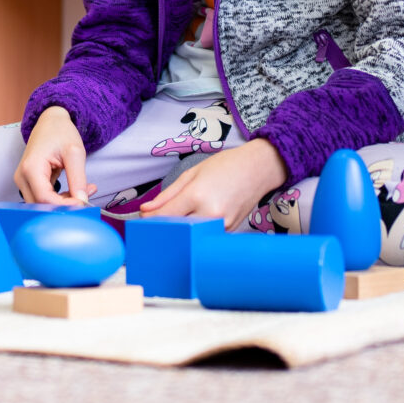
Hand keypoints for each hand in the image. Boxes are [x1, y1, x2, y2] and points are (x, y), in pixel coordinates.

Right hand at [16, 107, 94, 204]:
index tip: (84, 202)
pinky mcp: (29, 183)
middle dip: (65, 205)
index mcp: (31, 168)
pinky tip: (76, 189)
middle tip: (86, 196)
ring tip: (84, 190)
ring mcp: (24, 181)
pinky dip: (60, 198)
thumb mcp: (75, 152)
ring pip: (42, 204)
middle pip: (42, 205)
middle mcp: (22, 177)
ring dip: (64, 203)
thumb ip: (78, 178)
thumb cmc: (60, 132)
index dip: (65, 205)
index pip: (45, 199)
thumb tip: (81, 201)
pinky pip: (44, 198)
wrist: (51, 122)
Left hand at [136, 139, 289, 229]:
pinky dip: (197, 231)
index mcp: (197, 195)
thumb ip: (168, 194)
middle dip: (163, 228)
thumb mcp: (192, 173)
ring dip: (180, 232)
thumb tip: (146, 209)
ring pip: (191, 236)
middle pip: (176, 230)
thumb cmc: (226, 166)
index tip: (144, 219)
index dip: (151, 220)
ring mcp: (221, 225)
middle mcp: (210, 212)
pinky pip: (206, 236)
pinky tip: (195, 222)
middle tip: (156, 223)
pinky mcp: (229, 231)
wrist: (259, 169)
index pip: (165, 216)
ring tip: (176, 221)